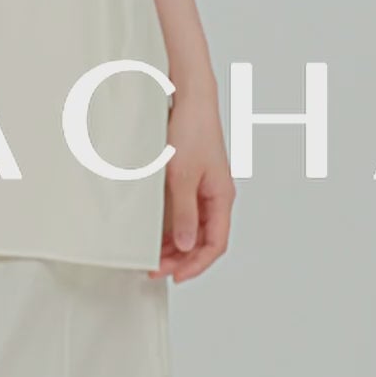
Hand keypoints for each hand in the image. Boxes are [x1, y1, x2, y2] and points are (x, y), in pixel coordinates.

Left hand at [158, 93, 233, 284]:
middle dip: (181, 260)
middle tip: (155, 271)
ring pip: (193, 231)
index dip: (196, 264)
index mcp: (222, 197)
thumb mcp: (182, 177)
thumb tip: (184, 245)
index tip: (174, 276)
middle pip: (204, 241)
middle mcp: (216, 197)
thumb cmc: (191, 131)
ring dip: (175, 247)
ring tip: (153, 258)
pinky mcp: (192, 182)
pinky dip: (172, 230)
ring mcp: (204, 190)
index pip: (215, 244)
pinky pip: (185, 215)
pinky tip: (156, 237)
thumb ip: (184, 213)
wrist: (190, 100)